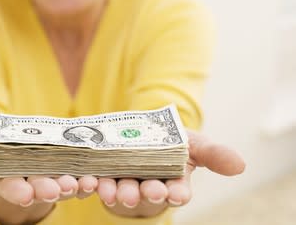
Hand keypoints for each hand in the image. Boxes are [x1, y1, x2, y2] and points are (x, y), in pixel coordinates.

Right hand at [0, 144, 98, 223]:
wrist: (27, 153)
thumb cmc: (2, 153)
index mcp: (9, 177)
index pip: (11, 185)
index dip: (17, 190)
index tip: (25, 194)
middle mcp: (32, 181)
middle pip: (39, 186)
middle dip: (47, 188)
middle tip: (55, 190)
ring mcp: (54, 179)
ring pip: (64, 184)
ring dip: (73, 186)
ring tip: (81, 183)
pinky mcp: (74, 173)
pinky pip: (83, 177)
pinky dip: (91, 180)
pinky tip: (96, 179)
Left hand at [96, 130, 245, 217]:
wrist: (136, 135)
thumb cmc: (169, 144)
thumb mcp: (192, 144)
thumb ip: (213, 153)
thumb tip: (240, 165)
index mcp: (173, 182)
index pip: (178, 192)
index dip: (178, 193)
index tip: (178, 193)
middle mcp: (148, 187)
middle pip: (148, 194)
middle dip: (148, 193)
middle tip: (148, 190)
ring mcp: (124, 184)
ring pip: (121, 192)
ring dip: (117, 192)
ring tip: (114, 190)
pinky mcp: (101, 178)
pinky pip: (95, 184)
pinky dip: (91, 184)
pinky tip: (88, 181)